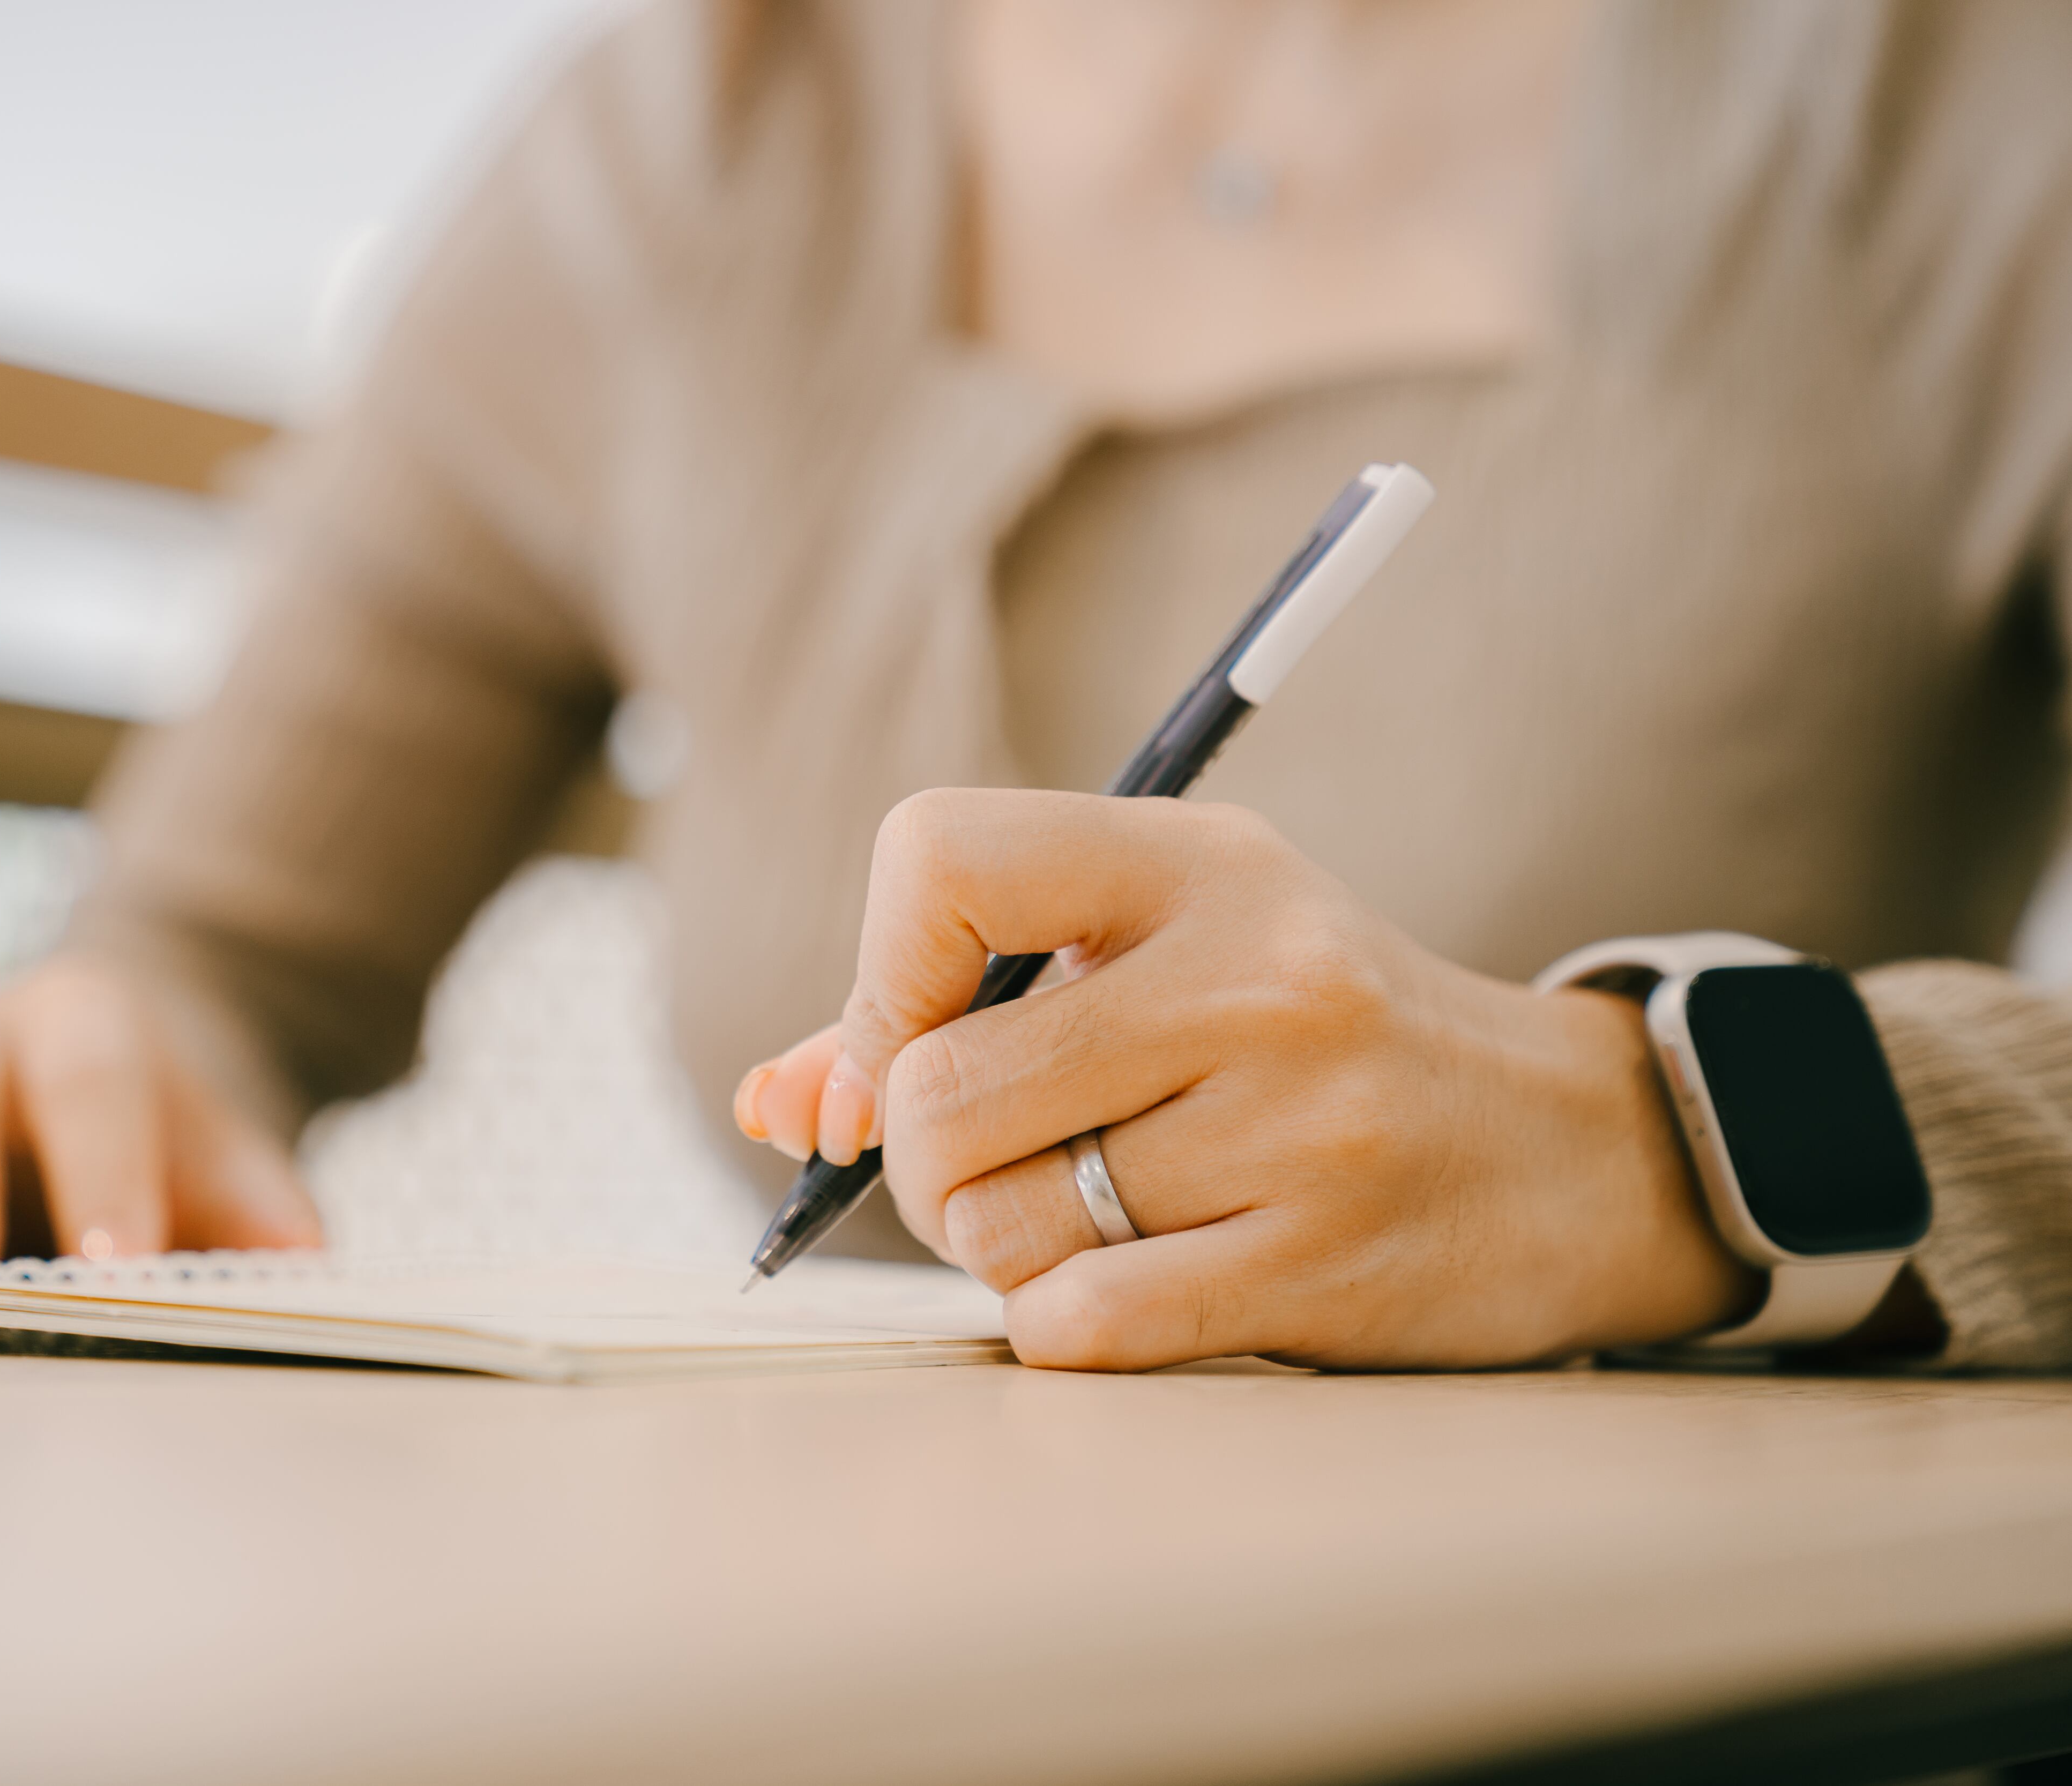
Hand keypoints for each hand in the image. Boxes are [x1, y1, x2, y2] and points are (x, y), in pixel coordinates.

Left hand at [732, 789, 1757, 1369]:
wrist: (1566, 1149)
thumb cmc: (1314, 1042)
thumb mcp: (1161, 958)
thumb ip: (944, 1012)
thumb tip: (774, 1105)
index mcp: (1195, 865)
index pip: (936, 861)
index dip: (875, 980)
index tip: (911, 1041)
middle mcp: (1248, 977)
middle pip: (935, 1094)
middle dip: (922, 1157)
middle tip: (1002, 1157)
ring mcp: (1294, 1123)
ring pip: (994, 1223)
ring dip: (1002, 1245)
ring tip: (1096, 1211)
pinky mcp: (1318, 1264)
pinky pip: (1075, 1323)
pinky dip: (1063, 1321)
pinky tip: (1136, 1281)